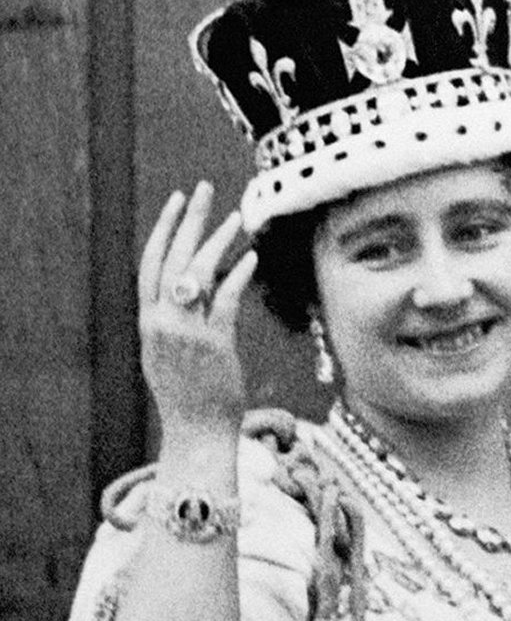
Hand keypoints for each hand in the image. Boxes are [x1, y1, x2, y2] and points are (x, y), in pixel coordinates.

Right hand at [138, 182, 257, 433]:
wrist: (196, 432)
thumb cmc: (188, 394)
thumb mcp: (167, 353)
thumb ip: (172, 320)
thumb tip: (188, 288)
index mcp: (149, 322)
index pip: (151, 264)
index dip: (164, 229)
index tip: (177, 200)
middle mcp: (162, 323)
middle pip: (172, 258)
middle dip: (189, 220)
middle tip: (204, 189)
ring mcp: (186, 333)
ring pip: (197, 275)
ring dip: (217, 242)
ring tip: (235, 218)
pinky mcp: (213, 345)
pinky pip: (225, 301)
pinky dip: (237, 276)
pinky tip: (251, 258)